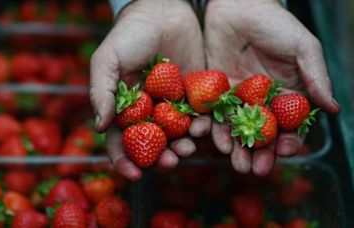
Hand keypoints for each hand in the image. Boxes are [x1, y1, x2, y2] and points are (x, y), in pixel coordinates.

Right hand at [90, 0, 204, 179]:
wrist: (163, 10)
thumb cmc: (129, 35)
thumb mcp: (107, 60)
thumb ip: (101, 92)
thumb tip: (101, 128)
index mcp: (125, 110)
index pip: (121, 142)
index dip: (125, 161)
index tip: (133, 175)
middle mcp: (148, 113)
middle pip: (152, 146)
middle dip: (160, 160)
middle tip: (169, 163)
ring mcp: (172, 107)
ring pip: (178, 137)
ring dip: (183, 148)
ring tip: (189, 148)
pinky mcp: (195, 97)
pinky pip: (199, 118)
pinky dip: (202, 128)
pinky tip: (203, 129)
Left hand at [203, 0, 339, 175]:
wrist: (238, 5)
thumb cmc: (275, 23)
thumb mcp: (303, 47)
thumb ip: (316, 77)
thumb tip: (334, 109)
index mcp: (287, 93)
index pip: (290, 124)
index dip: (289, 140)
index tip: (286, 150)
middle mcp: (262, 100)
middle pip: (262, 133)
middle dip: (259, 153)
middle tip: (254, 170)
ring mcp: (238, 97)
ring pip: (237, 128)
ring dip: (236, 147)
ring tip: (235, 162)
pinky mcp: (215, 91)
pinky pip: (213, 113)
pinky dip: (212, 127)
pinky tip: (210, 138)